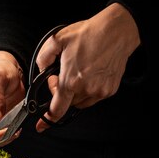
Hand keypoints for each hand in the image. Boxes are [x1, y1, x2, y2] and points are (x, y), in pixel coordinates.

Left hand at [35, 3, 140, 130]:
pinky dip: (88, 89)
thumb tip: (41, 69)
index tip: (41, 125)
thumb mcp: (57, 39)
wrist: (117, 32)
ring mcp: (100, 91)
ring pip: (81, 101)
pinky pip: (94, 97)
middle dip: (62, 92)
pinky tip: (90, 73)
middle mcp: (86, 89)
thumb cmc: (90, 34)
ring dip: (76, 92)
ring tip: (79, 71)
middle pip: (68, 102)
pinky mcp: (110, 90)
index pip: (57, 109)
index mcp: (71, 80)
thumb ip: (43, 57)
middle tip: (64, 74)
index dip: (47, 119)